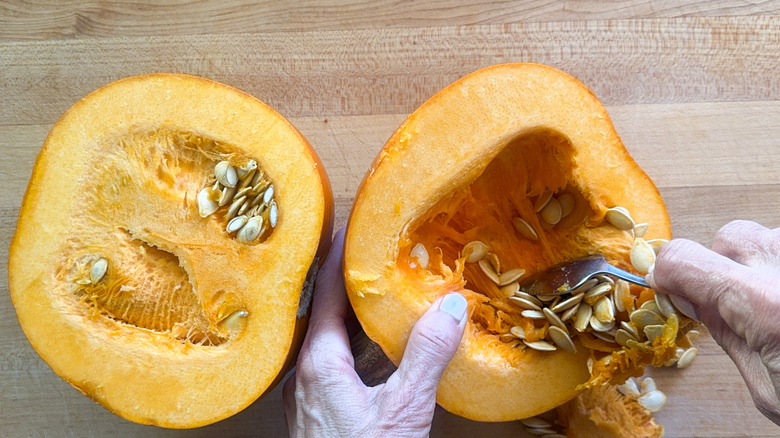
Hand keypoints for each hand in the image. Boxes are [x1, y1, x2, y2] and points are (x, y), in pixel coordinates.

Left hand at [283, 228, 467, 436]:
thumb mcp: (405, 410)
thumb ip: (426, 355)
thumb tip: (452, 307)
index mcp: (318, 364)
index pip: (326, 292)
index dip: (341, 257)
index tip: (355, 226)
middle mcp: (302, 374)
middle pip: (323, 312)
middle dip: (348, 282)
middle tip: (373, 253)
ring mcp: (306, 396)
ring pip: (326, 339)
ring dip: (351, 314)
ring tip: (378, 291)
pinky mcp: (316, 413)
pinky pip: (330, 363)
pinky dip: (352, 344)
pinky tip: (375, 348)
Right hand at [646, 220, 779, 423]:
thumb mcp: (770, 391)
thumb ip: (728, 335)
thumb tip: (696, 300)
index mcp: (762, 305)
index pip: (682, 259)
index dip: (670, 274)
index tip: (675, 290)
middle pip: (731, 238)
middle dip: (728, 267)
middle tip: (749, 308)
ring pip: (773, 238)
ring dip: (773, 266)